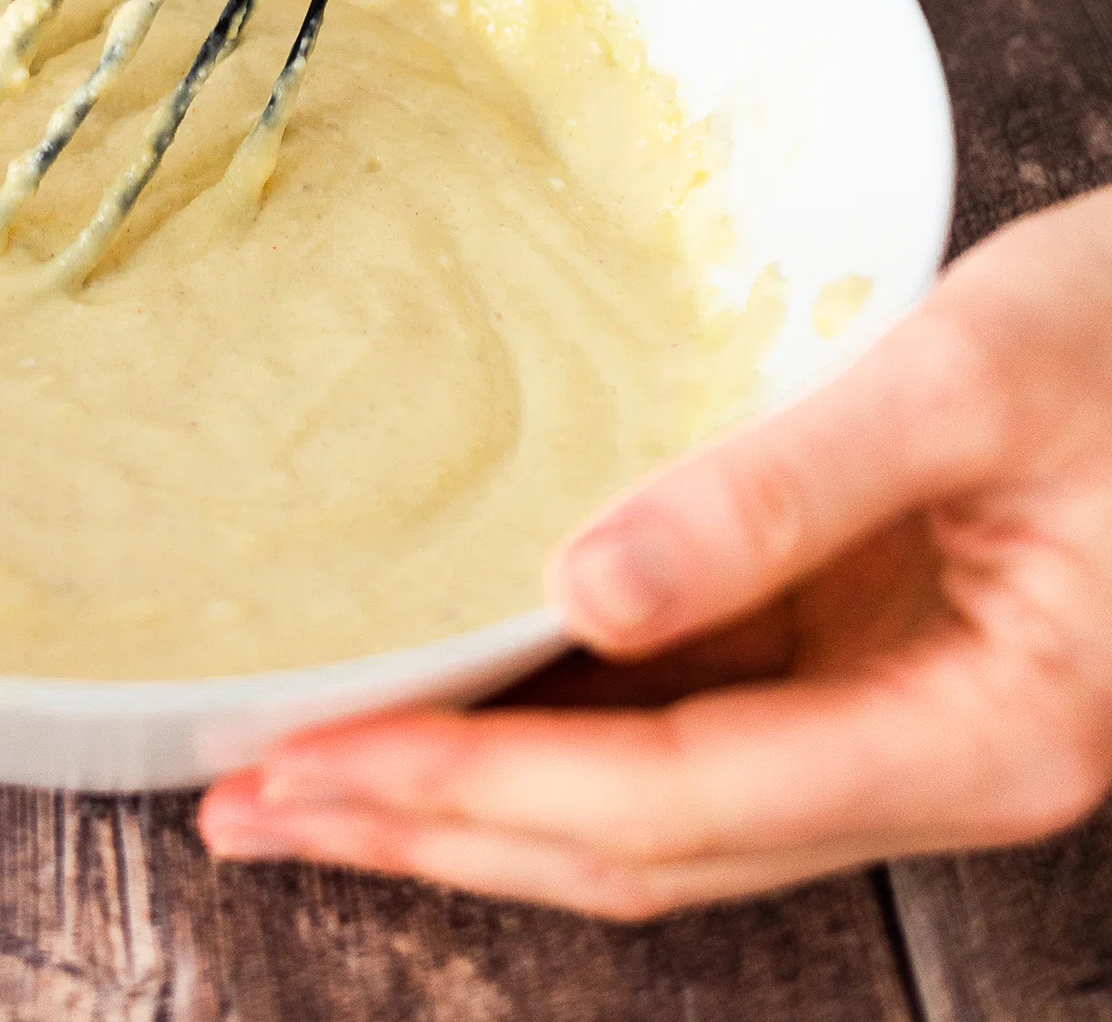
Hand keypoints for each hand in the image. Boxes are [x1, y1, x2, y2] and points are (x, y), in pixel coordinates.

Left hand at [197, 184, 1111, 917]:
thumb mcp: (968, 377)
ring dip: (468, 809)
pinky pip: (688, 740)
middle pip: (643, 845)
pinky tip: (430, 714)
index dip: (477, 789)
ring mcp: (906, 731)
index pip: (676, 795)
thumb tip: (582, 587)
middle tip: (235, 803)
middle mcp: (942, 766)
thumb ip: (780, 488)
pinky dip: (545, 741)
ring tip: (290, 784)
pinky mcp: (876, 673)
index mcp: (987, 729)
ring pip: (653, 817)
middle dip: (431, 835)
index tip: (312, 764)